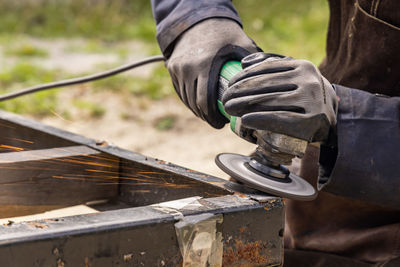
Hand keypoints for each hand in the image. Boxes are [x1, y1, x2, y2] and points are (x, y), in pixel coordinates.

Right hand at [166, 18, 259, 128]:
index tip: (222, 124)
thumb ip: (256, 61)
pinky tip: (199, 106)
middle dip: (206, 117)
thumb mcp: (242, 43)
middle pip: (195, 104)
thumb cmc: (224, 32)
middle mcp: (187, 68)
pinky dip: (189, 101)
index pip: (205, 102)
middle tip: (218, 123)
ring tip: (210, 115)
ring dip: (197, 111)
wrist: (198, 18)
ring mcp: (177, 69)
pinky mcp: (172, 68)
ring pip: (186, 99)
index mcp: (204, 65)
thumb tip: (271, 81)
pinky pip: (180, 91)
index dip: (213, 118)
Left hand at [222, 52, 337, 141]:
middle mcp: (309, 80)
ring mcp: (312, 101)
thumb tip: (244, 63)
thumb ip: (272, 66)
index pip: (266, 69)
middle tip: (224, 100)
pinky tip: (246, 120)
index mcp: (303, 66)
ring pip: (270, 102)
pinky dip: (261, 119)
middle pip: (265, 85)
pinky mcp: (312, 122)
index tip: (229, 85)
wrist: (333, 120)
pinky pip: (280, 120)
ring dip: (244, 105)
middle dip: (239, 92)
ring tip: (230, 109)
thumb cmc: (305, 97)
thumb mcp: (295, 77)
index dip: (244, 77)